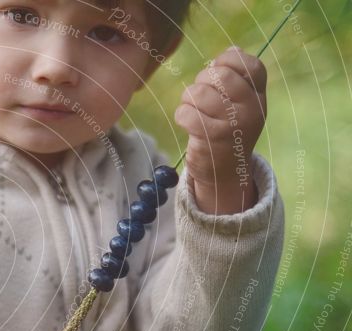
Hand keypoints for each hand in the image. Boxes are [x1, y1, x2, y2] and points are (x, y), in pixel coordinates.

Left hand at [174, 46, 266, 214]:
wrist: (225, 172)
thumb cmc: (227, 130)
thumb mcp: (240, 104)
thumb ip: (238, 77)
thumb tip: (233, 49)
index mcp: (259, 96)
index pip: (250, 64)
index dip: (226, 62)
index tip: (217, 74)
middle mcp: (251, 108)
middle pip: (220, 74)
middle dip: (202, 80)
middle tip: (200, 96)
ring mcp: (233, 124)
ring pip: (199, 92)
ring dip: (188, 99)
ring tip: (192, 110)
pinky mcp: (212, 138)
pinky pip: (186, 113)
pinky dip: (181, 115)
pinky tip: (187, 124)